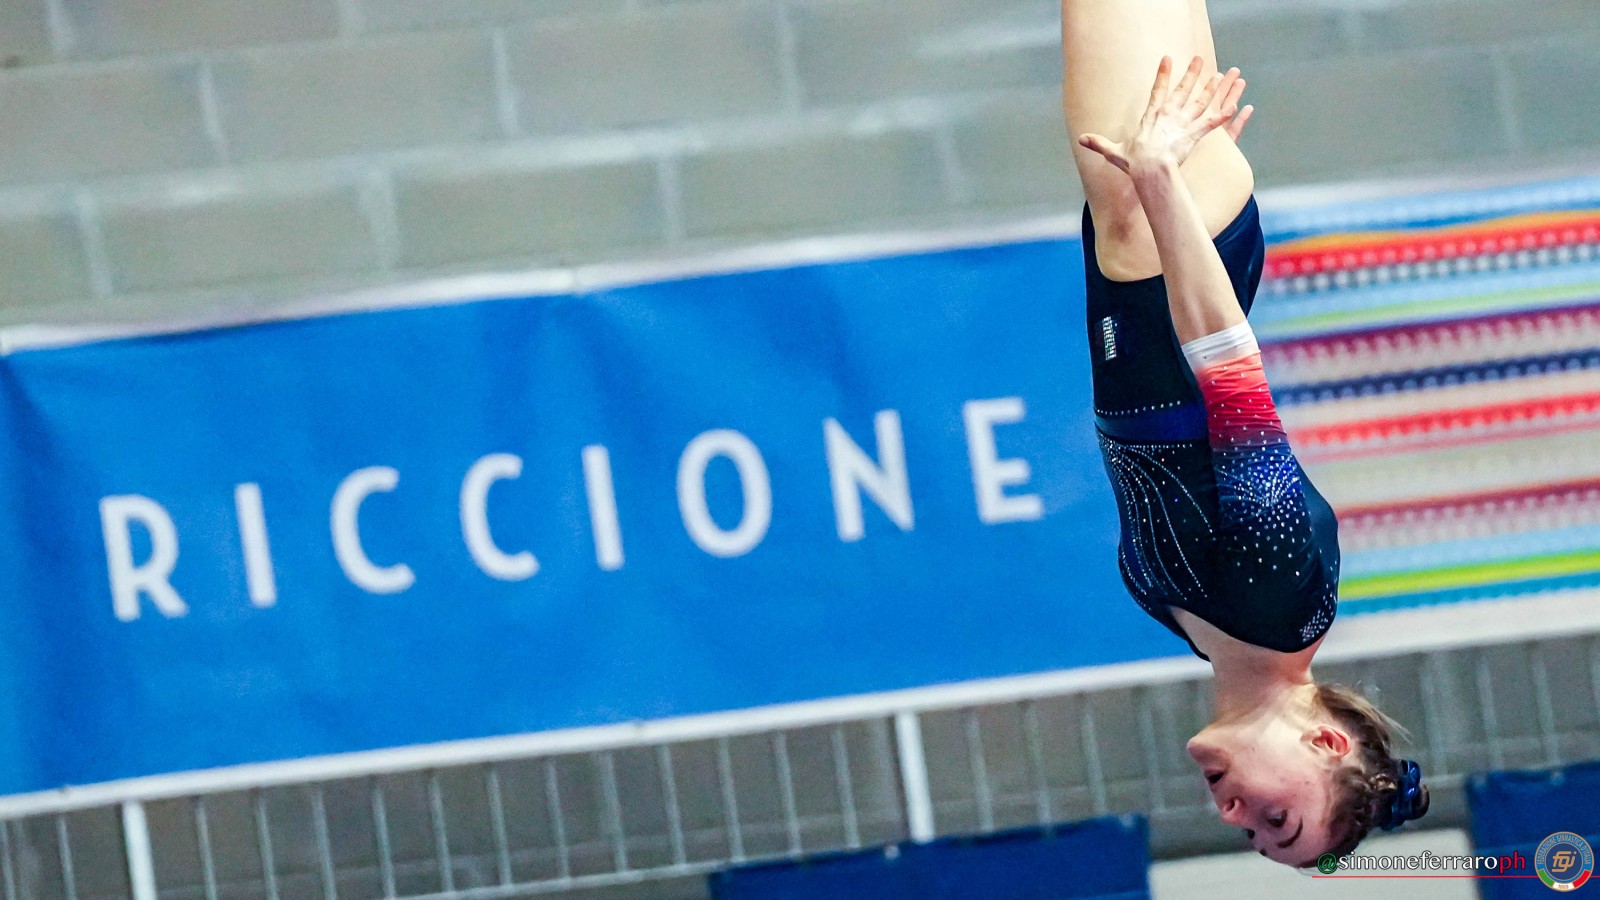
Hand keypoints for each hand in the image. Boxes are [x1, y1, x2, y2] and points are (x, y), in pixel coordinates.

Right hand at [1078, 56, 1252, 175]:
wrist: (1150, 171)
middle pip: (1183, 90)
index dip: (1163, 74)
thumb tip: (1082, 140)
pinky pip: (1210, 124)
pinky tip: (1233, 107)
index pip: (1158, 90)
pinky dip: (1222, 116)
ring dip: (1211, 90)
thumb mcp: (1114, 151)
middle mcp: (1169, 116)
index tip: (1167, 58)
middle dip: (1192, 74)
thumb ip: (1100, 144)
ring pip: (1200, 103)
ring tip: (1219, 76)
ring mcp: (1182, 125)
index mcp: (1151, 117)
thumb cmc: (1133, 162)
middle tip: (1199, 59)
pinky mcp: (1194, 135)